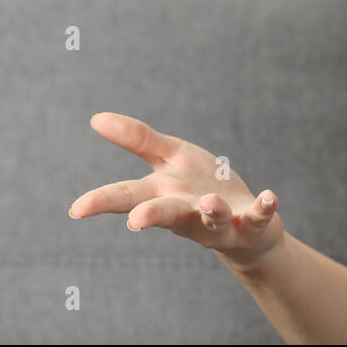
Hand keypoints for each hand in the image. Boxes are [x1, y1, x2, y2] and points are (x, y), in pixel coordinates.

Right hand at [69, 111, 284, 272]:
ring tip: (209, 204)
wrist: (247, 228)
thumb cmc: (200, 189)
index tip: (76, 210)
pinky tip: (269, 196)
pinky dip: (264, 208)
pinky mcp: (251, 222)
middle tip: (135, 221)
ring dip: (211, 212)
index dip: (102, 202)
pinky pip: (257, 216)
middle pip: (165, 214)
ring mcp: (220, 221)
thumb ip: (138, 140)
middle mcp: (187, 213)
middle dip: (151, 216)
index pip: (128, 197)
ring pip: (212, 220)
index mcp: (164, 194)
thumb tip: (96, 118)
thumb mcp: (171, 159)